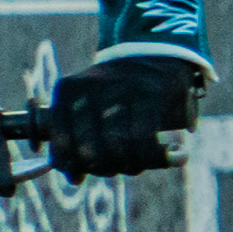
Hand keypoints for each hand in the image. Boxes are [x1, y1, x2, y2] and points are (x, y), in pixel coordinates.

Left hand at [46, 58, 200, 177]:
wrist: (158, 52)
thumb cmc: (121, 91)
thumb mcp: (90, 104)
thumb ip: (78, 137)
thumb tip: (75, 179)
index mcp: (67, 90)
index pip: (60, 141)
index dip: (70, 166)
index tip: (79, 178)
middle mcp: (90, 88)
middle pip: (89, 150)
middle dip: (105, 168)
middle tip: (119, 168)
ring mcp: (121, 89)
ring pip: (117, 149)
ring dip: (131, 166)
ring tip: (141, 164)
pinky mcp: (150, 93)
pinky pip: (144, 139)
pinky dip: (156, 157)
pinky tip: (172, 156)